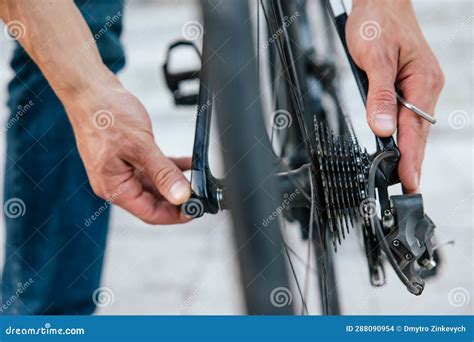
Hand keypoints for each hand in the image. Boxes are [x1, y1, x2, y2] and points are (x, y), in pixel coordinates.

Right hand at [63, 82, 191, 223]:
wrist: (90, 89)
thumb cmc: (105, 114)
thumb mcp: (140, 146)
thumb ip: (162, 173)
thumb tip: (180, 195)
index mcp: (113, 187)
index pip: (149, 213)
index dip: (174, 215)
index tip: (195, 209)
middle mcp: (115, 183)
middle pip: (152, 202)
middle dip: (176, 200)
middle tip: (199, 195)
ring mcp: (120, 171)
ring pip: (153, 186)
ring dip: (174, 183)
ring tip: (195, 180)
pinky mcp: (125, 158)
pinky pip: (150, 170)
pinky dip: (167, 168)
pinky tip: (185, 164)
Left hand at [346, 0, 443, 192]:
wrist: (380, 2)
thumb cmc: (379, 23)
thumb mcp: (374, 59)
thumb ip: (379, 95)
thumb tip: (382, 128)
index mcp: (422, 82)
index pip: (414, 130)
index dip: (410, 159)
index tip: (409, 183)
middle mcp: (425, 86)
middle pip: (418, 132)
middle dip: (413, 162)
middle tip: (408, 189)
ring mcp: (419, 86)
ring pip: (414, 126)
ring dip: (410, 150)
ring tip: (404, 176)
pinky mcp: (410, 84)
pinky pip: (409, 115)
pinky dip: (404, 133)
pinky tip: (400, 145)